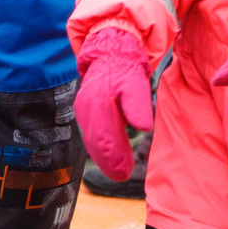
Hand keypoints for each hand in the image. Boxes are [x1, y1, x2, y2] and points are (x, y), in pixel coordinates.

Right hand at [73, 27, 156, 180]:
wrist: (109, 52)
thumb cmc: (125, 69)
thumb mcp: (136, 84)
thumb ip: (138, 106)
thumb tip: (144, 128)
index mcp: (99, 103)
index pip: (105, 137)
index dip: (113, 157)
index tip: (123, 173)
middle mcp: (87, 107)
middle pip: (95, 140)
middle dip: (107, 161)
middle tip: (121, 177)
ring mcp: (83, 108)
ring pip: (91, 137)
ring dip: (102, 155)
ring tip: (114, 170)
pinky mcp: (84, 109)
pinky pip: (89, 131)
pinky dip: (97, 145)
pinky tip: (105, 154)